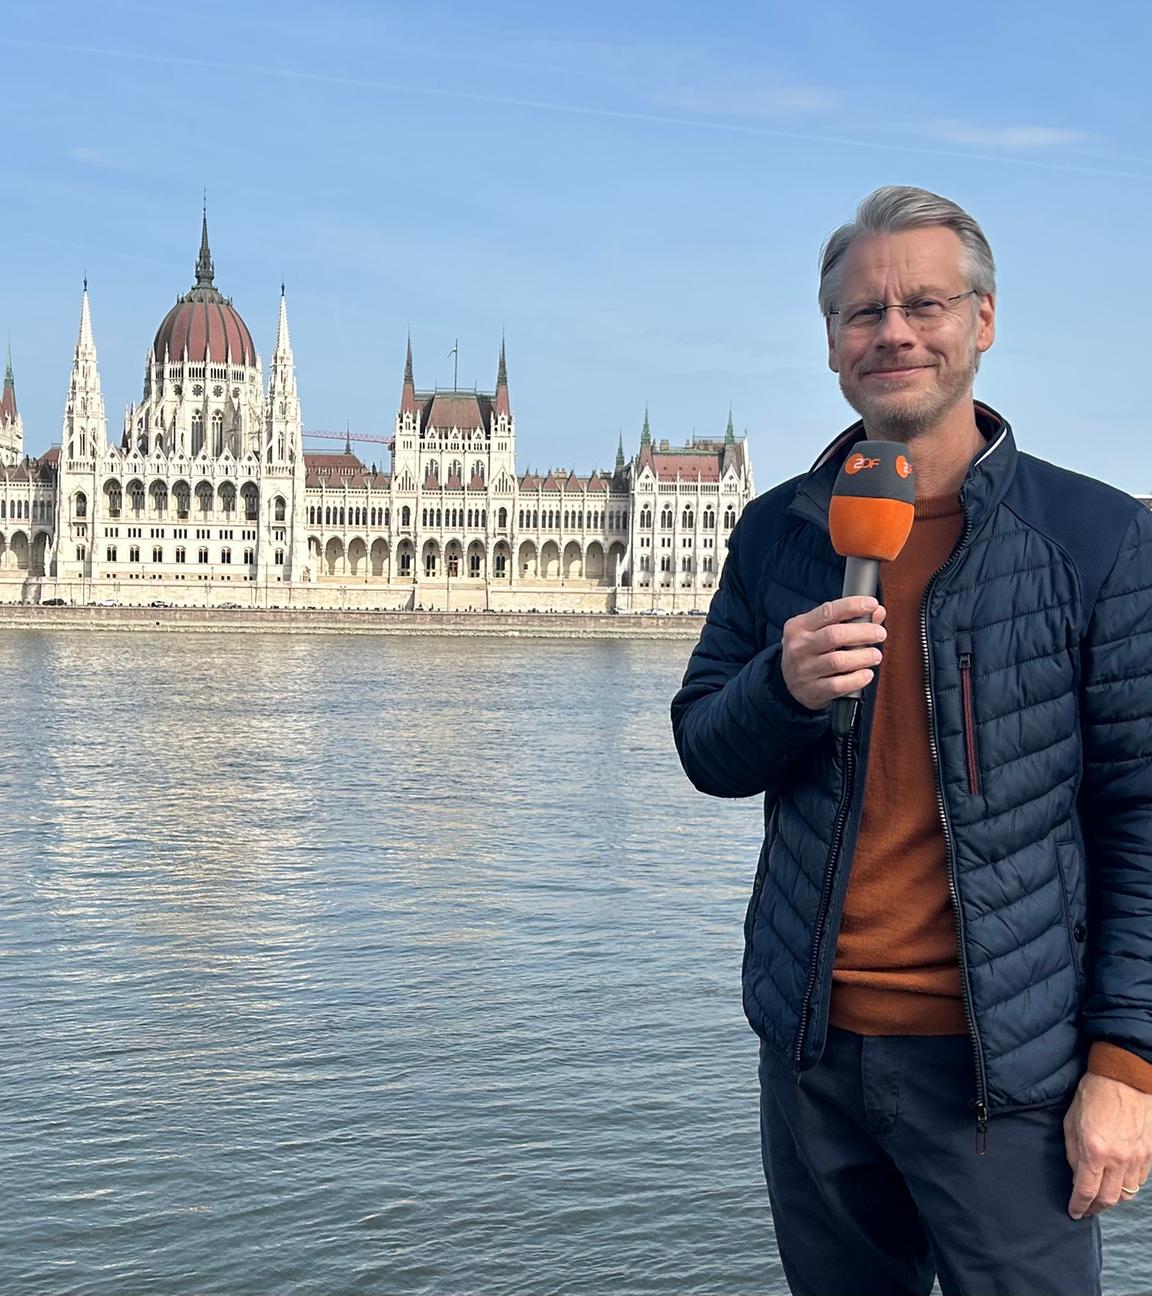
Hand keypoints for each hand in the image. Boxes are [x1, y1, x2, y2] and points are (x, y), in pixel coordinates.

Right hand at [780, 596, 887, 710]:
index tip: (872, 604)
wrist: (788, 683)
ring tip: (875, 655)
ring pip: (838, 661)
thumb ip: (847, 619)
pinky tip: (866, 674)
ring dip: (863, 656)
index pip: (827, 611)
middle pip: (835, 635)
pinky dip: (857, 679)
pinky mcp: (813, 690)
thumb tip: (877, 612)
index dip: (853, 606)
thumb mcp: (819, 631)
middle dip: (863, 632)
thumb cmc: (809, 651)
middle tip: (880, 633)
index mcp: (799, 626)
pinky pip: (839, 685)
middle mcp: (799, 647)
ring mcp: (804, 670)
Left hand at [1064, 1072, 1151, 1217]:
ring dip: (1113, 1200)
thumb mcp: (1071, 1121)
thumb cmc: (1093, 1094)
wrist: (1125, 1077)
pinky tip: (1119, 1182)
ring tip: (1102, 1198)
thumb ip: (1073, 1153)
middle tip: (1087, 1210)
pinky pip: (1140, 1180)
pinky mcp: (1150, 1154)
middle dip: (1096, 1208)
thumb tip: (1076, 1176)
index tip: (1074, 1212)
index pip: (1086, 1191)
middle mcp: (1118, 1160)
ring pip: (1127, 1194)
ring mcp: (1137, 1158)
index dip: (1079, 1206)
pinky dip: (1128, 1186)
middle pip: (1109, 1199)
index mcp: (1095, 1151)